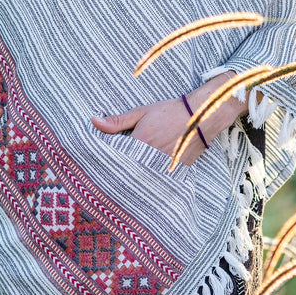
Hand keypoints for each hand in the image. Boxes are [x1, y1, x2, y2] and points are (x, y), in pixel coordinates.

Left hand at [91, 72, 245, 165]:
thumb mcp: (141, 112)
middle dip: (116, 173)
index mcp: (140, 142)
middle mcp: (151, 157)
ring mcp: (163, 166)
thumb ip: (117, 121)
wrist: (201, 117)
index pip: (115, 157)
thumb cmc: (170, 112)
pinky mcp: (174, 172)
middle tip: (103, 178)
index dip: (105, 161)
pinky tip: (140, 179)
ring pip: (140, 178)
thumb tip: (94, 121)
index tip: (95, 166)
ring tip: (119, 182)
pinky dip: (147, 180)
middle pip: (126, 171)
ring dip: (131, 178)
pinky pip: (155, 180)